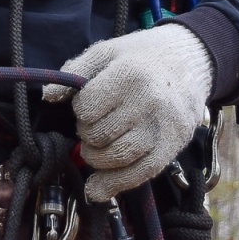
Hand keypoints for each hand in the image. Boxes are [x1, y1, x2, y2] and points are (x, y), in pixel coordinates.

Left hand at [61, 22, 212, 201]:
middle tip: (93, 123)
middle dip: (87, 132)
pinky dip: (114, 185)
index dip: (80, 109)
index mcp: (129, 75)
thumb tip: (48, 96)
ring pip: (116, 157)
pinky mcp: (172, 147)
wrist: (190, 62)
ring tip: (97, 144)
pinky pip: (140, 174)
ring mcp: (162, 128)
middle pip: (99, 135)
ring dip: (96, 158)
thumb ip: (75, 71)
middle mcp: (149, 102)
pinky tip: (96, 188)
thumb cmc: (142, 56)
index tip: (87, 104)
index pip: (87, 108)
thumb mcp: (106, 51)